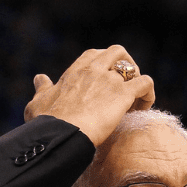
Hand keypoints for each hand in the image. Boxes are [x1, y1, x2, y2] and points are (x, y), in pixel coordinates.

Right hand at [23, 46, 154, 145]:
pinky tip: (144, 108)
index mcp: (75, 72)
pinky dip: (148, 94)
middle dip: (124, 65)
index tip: (103, 82)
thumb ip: (42, 88)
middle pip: (116, 52)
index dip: (103, 65)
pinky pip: (145, 83)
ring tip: (135, 101)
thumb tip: (39, 78)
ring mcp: (110, 80)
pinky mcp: (124, 94)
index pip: (93, 55)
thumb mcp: (37, 102)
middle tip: (124, 87)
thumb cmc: (47, 123)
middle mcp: (93, 70)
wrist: (62, 135)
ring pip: (133, 67)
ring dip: (137, 80)